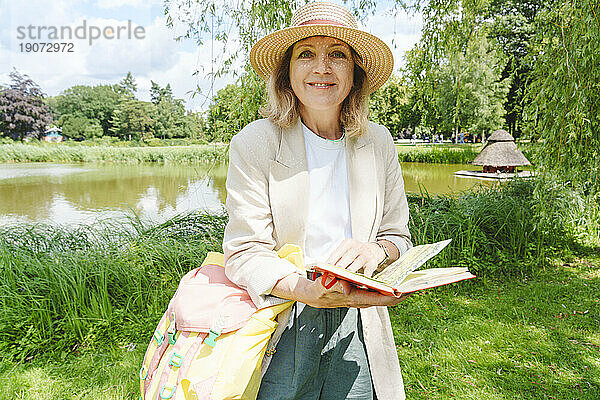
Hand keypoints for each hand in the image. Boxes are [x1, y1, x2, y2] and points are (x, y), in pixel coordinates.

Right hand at [271, 273, 410, 308]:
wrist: (314, 296)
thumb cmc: (320, 290)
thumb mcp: (324, 287)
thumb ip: (333, 286)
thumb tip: (344, 285)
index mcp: (355, 298)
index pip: (379, 299)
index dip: (394, 295)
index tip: (406, 290)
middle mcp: (362, 300)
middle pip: (387, 300)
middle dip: (401, 294)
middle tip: (416, 286)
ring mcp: (363, 298)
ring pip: (384, 298)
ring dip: (397, 292)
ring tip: (410, 283)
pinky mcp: (361, 295)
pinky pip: (379, 294)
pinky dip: (388, 289)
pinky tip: (395, 282)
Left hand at [326, 238, 384, 276]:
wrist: (372, 250)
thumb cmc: (354, 253)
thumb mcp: (346, 252)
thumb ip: (337, 259)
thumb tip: (326, 271)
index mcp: (348, 243)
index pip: (339, 251)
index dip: (332, 259)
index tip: (326, 267)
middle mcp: (358, 246)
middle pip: (348, 256)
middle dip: (341, 265)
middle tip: (335, 272)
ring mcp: (366, 253)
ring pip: (358, 262)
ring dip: (351, 269)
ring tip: (346, 276)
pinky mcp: (373, 261)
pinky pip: (368, 269)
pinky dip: (364, 275)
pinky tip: (360, 281)